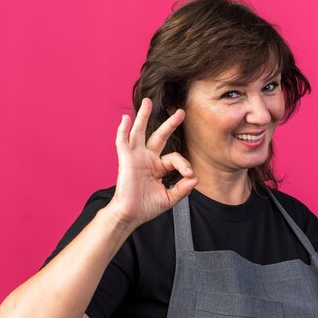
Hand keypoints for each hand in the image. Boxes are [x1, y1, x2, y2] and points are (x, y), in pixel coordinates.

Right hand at [107, 98, 197, 228]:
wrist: (130, 215)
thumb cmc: (147, 207)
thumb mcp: (170, 198)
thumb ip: (183, 188)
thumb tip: (195, 177)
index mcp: (158, 167)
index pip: (174, 157)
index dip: (184, 165)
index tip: (189, 175)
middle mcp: (147, 158)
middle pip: (159, 135)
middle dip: (170, 123)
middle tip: (181, 112)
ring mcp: (136, 157)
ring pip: (139, 132)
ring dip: (143, 116)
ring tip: (147, 101)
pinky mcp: (126, 160)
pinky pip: (122, 142)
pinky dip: (122, 130)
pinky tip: (125, 119)